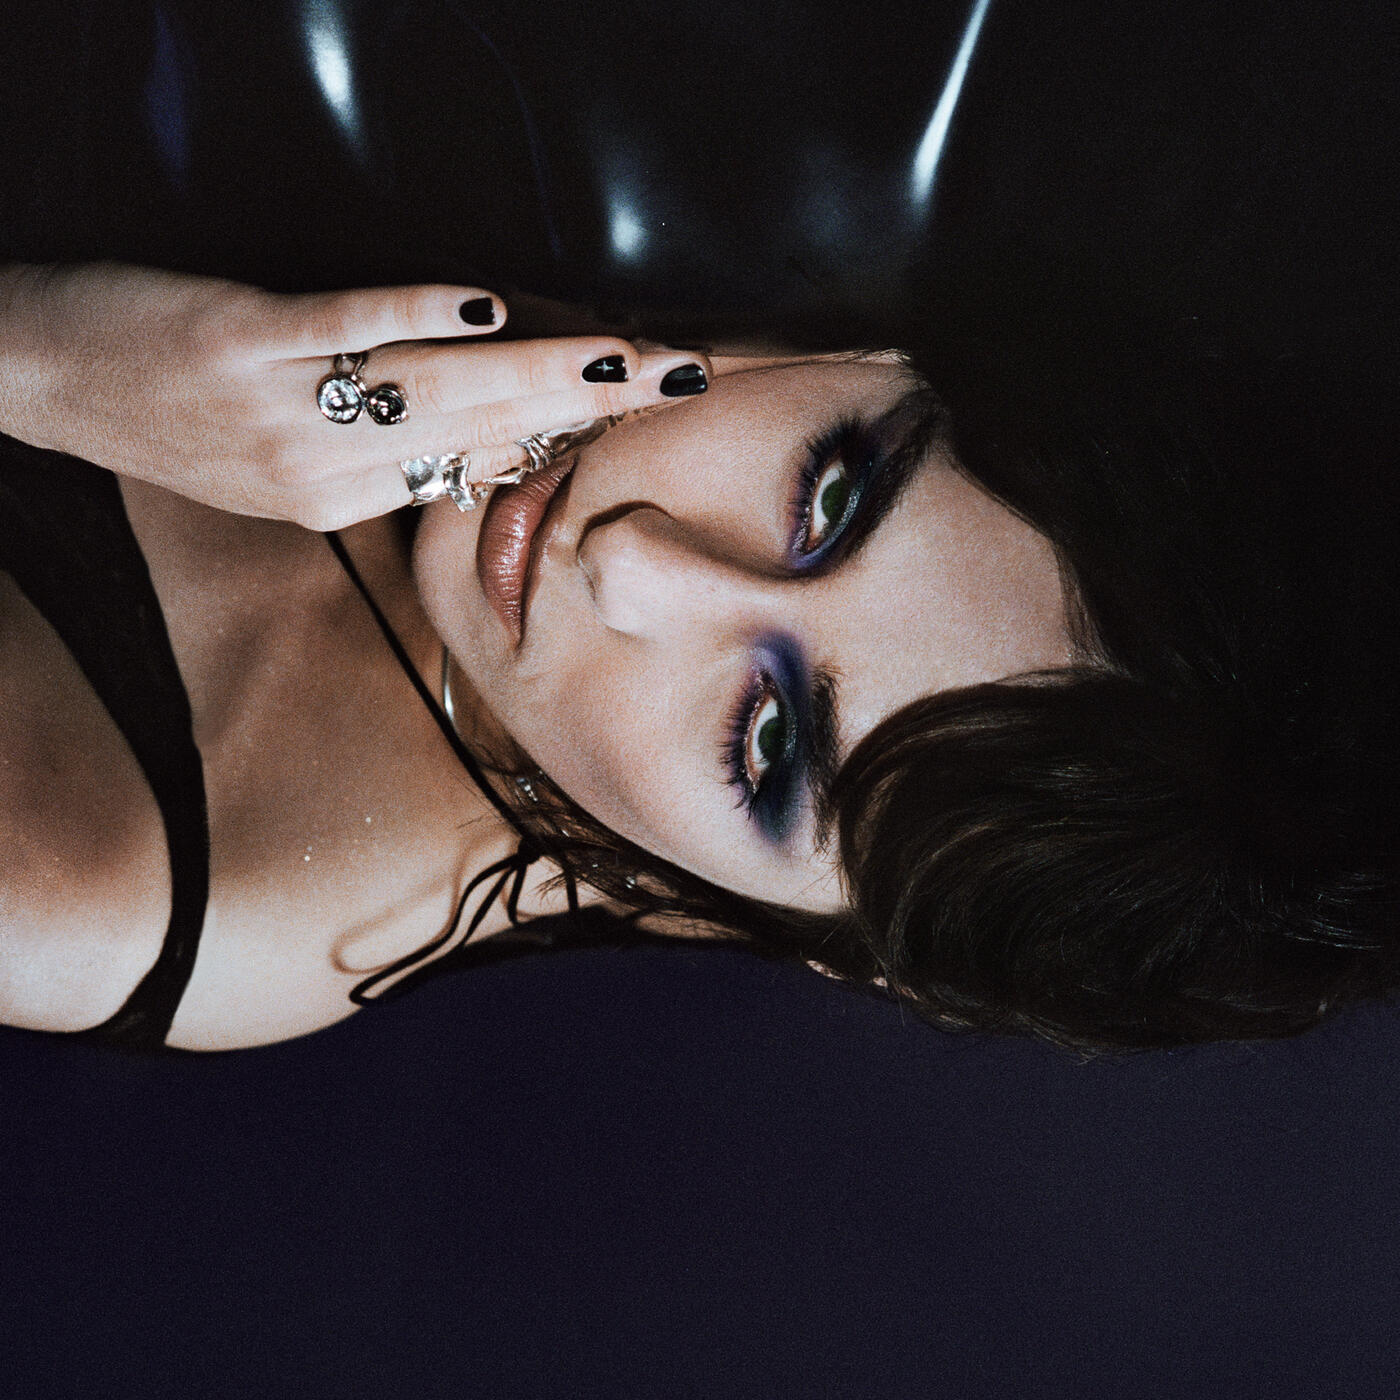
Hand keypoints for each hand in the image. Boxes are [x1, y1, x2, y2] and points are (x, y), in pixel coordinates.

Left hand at [0, 262, 712, 529]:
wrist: (35, 380)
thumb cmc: (166, 415)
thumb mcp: (279, 464)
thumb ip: (379, 449)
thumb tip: (487, 419)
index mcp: (341, 503)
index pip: (476, 462)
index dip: (566, 432)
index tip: (644, 409)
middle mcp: (322, 472)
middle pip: (478, 428)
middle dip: (587, 403)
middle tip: (677, 378)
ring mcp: (282, 408)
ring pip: (431, 388)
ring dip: (535, 367)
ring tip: (622, 359)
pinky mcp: (238, 341)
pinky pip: (343, 328)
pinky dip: (415, 313)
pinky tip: (484, 304)